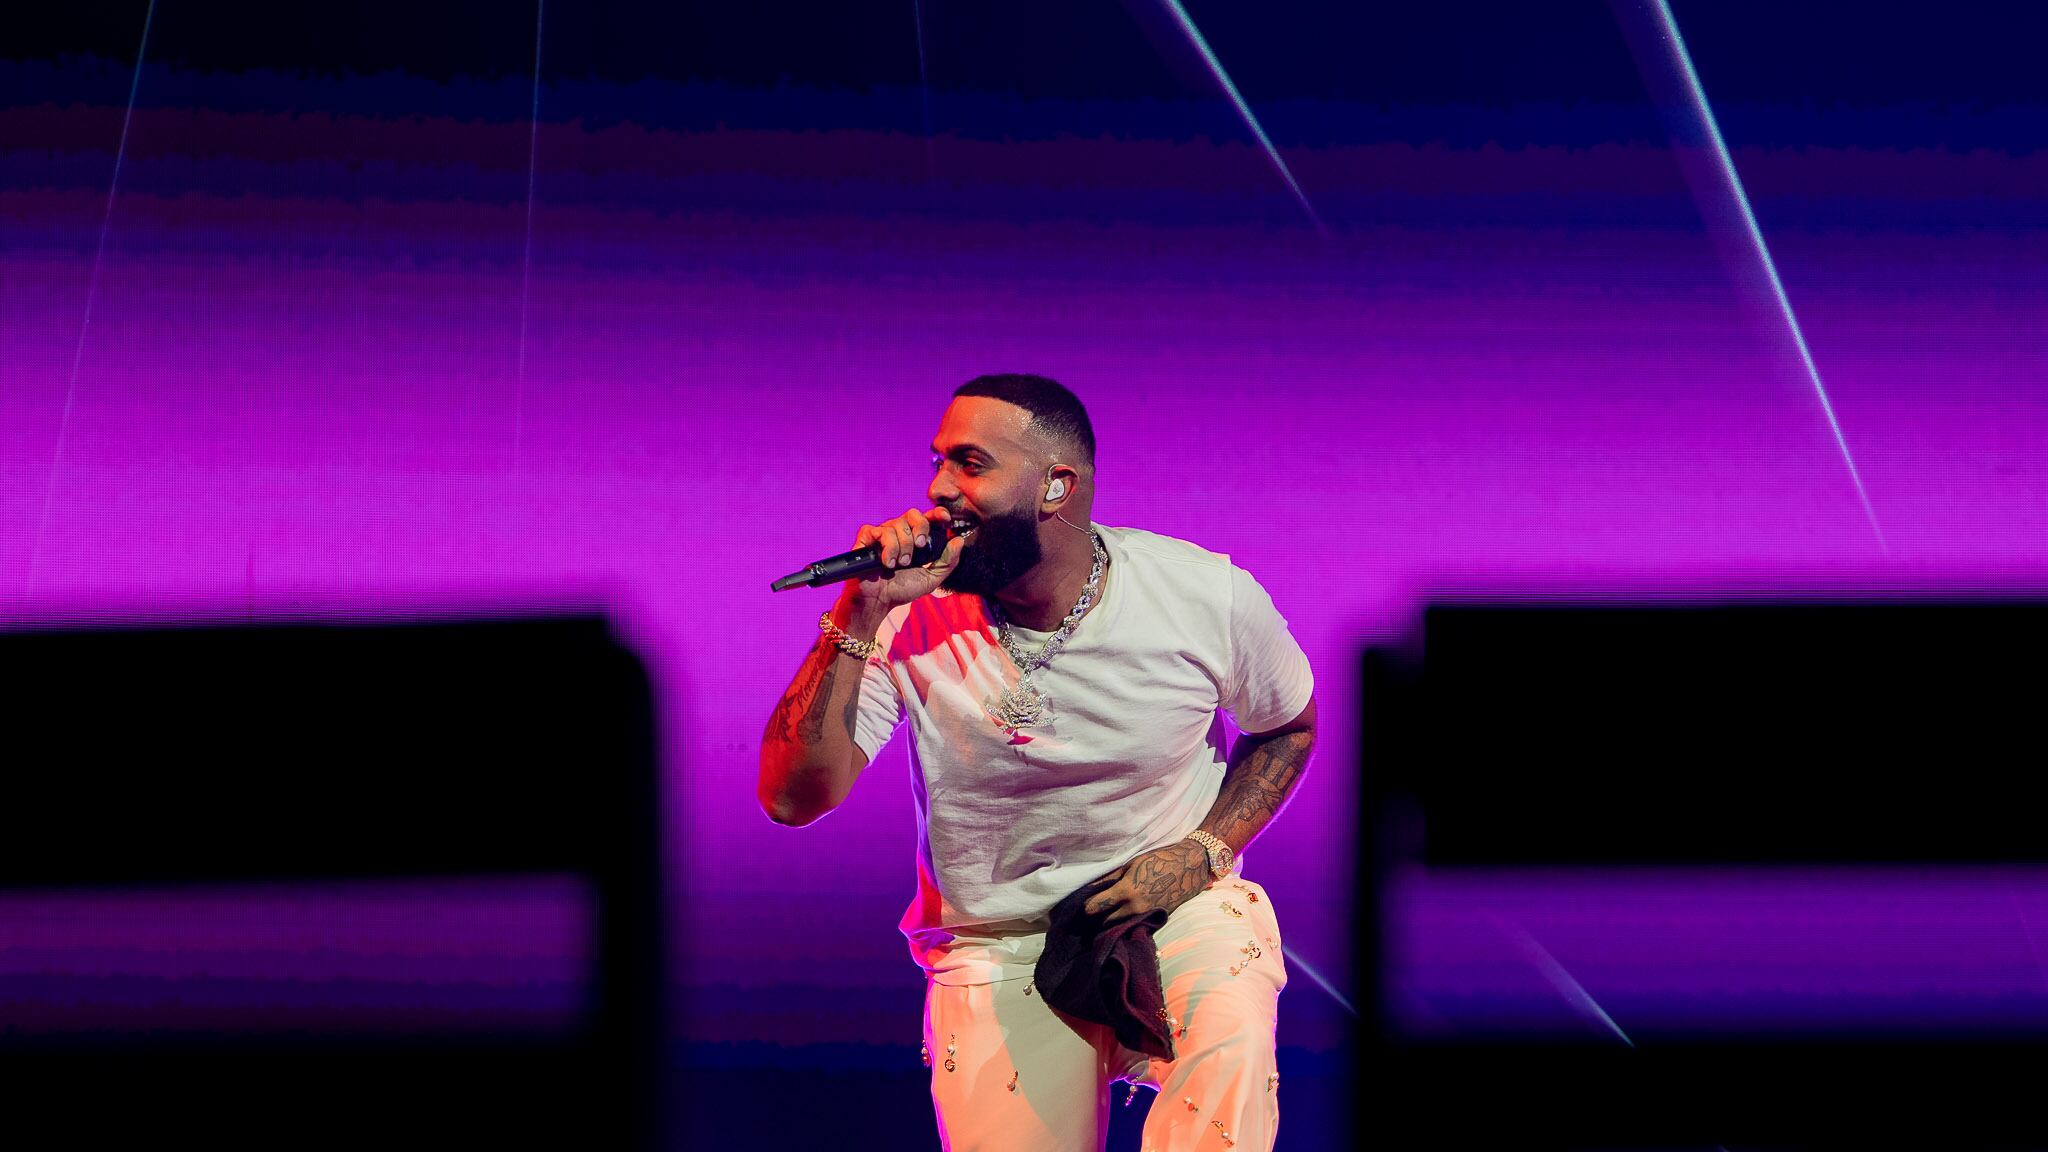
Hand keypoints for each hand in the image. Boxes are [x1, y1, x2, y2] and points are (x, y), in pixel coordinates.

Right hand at [847, 506, 966, 611]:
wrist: (879, 601)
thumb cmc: (902, 590)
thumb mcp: (931, 578)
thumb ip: (947, 562)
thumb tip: (959, 540)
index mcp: (915, 538)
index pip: (927, 517)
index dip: (937, 513)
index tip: (945, 518)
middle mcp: (899, 532)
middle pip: (913, 514)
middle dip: (919, 528)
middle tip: (919, 546)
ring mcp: (882, 533)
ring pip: (897, 524)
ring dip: (902, 547)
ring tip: (899, 564)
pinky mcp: (867, 537)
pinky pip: (879, 531)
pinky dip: (887, 548)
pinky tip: (886, 563)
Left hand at [1082, 839, 1210, 925]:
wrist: (1190, 868)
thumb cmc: (1159, 861)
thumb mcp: (1131, 865)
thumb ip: (1110, 878)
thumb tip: (1089, 887)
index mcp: (1127, 891)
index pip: (1097, 907)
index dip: (1086, 907)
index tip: (1082, 906)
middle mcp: (1135, 908)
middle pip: (1106, 922)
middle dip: (1097, 919)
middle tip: (1092, 914)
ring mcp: (1147, 917)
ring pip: (1120, 927)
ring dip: (1110, 923)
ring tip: (1105, 916)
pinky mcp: (1156, 920)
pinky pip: (1135, 926)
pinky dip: (1127, 924)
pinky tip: (1123, 918)